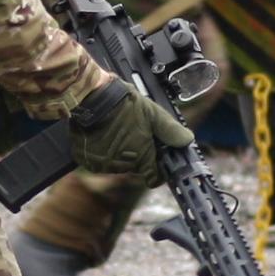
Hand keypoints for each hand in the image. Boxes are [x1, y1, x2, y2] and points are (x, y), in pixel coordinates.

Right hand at [68, 78, 194, 186]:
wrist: (91, 97)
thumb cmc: (122, 104)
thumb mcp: (152, 113)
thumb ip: (170, 130)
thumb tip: (186, 141)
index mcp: (141, 157)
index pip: (154, 177)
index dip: (158, 170)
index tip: (158, 161)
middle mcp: (122, 165)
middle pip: (136, 167)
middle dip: (138, 154)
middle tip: (135, 134)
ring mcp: (103, 165)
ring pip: (117, 164)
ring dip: (119, 153)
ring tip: (117, 131)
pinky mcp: (87, 161)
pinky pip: (99, 161)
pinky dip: (102, 152)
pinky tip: (103, 135)